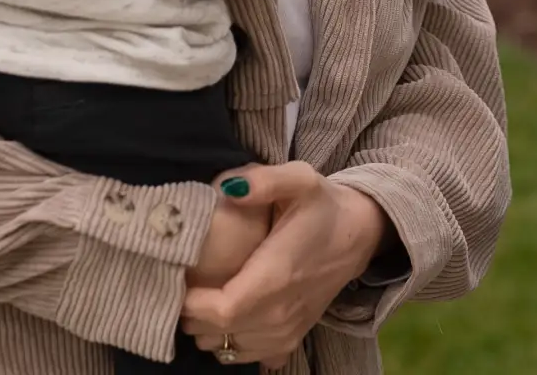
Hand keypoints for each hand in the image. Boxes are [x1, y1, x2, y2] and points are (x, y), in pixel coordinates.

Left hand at [181, 162, 390, 369]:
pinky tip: (230, 317)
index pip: (221, 311)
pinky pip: (247, 357)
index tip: (178, 282)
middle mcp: (280, 314)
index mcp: (277, 277)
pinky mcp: (290, 341)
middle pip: (216, 334)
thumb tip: (227, 187)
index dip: (191, 304)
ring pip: (226, 349)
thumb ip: (264, 180)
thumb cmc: (323, 206)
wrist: (358, 235)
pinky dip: (229, 343)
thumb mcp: (300, 179)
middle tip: (185, 284)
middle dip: (191, 314)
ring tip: (202, 298)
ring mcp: (286, 333)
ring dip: (207, 329)